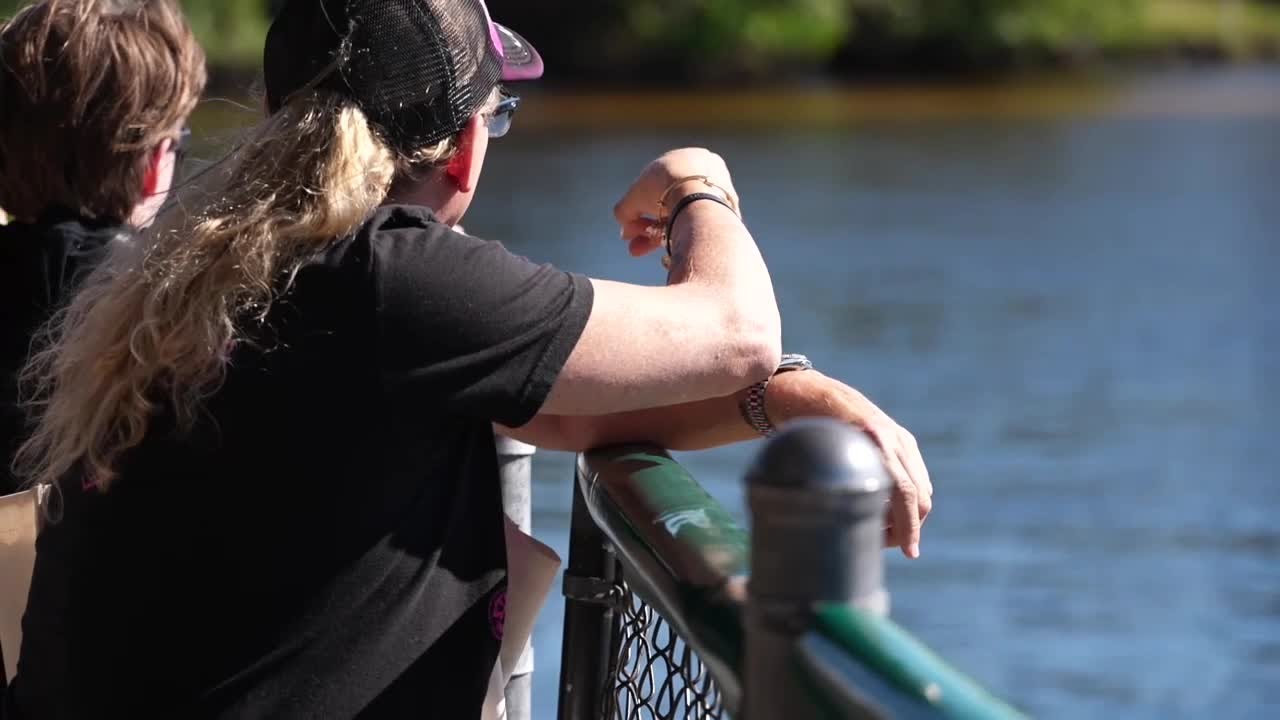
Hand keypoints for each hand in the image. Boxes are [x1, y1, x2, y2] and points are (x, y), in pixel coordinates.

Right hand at [614, 148, 738, 256]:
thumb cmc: (664, 189)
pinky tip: (665, 255)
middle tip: (632, 244)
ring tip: (639, 251)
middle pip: (670, 204)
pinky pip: (695, 232)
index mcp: (692, 157)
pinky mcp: (726, 220)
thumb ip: (625, 209)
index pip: (660, 184)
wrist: (699, 203)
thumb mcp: (635, 196)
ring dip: (657, 237)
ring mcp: (720, 198)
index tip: (630, 225)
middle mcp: (709, 175)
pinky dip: (678, 241)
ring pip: (682, 219)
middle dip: (647, 226)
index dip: (640, 206)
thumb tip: (624, 224)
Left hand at [765, 371, 933, 558]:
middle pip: (919, 496)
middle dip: (907, 528)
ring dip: (907, 516)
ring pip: (921, 490)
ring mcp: (901, 438)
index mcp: (872, 440)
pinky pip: (917, 479)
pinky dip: (906, 501)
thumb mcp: (806, 453)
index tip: (909, 553)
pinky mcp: (904, 442)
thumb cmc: (803, 429)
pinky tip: (881, 510)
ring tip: (877, 527)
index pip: (904, 492)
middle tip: (880, 543)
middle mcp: (892, 437)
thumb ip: (820, 483)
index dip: (908, 526)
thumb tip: (826, 527)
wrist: (815, 396)